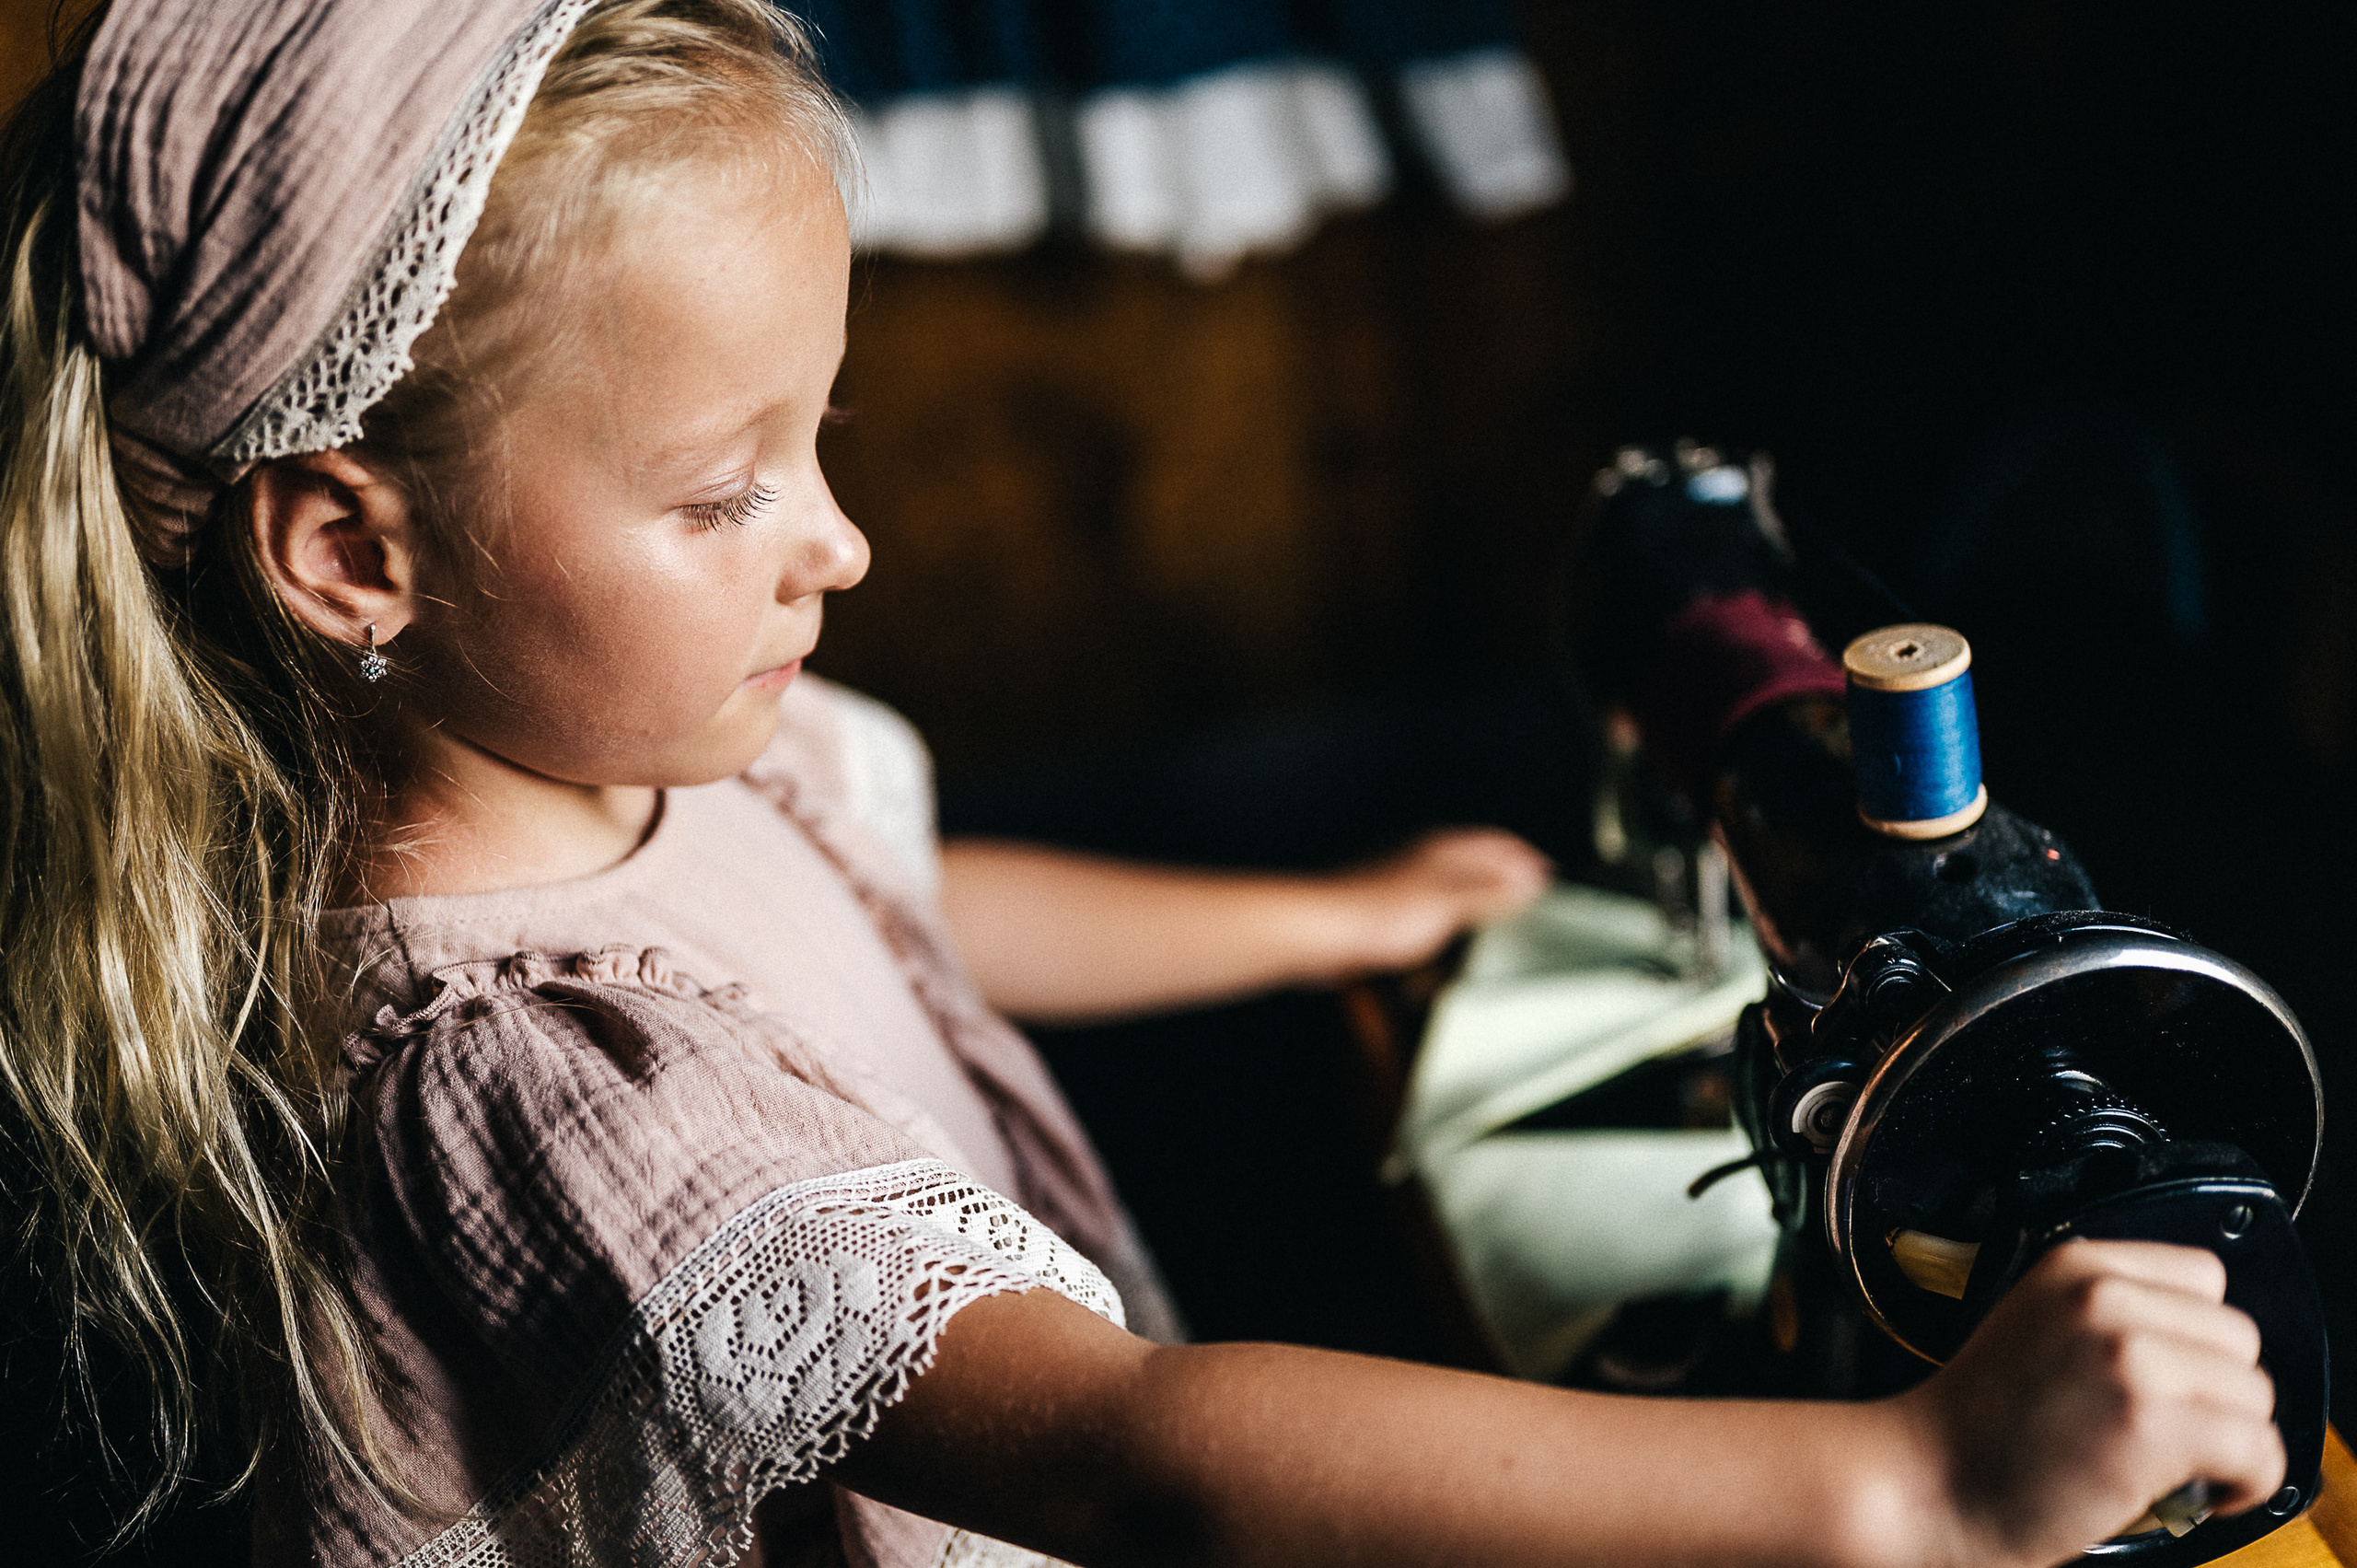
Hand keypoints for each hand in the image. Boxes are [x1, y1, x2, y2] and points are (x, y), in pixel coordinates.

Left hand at [1311, 828, 1550, 980]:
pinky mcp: (1387, 906)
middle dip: (1506, 872)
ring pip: (1454, 879)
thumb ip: (1491, 891)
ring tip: (1498, 911)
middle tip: (1530, 892)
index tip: (1547, 875)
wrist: (1323, 934)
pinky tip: (1451, 932)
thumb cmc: (1376, 913)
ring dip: (1479, 892)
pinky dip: (1452, 914)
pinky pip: (1432, 904)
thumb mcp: (1450, 902)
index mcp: (1443, 849)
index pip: (1497, 843)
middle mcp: (1423, 858)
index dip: (1526, 858)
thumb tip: (1527, 881)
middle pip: (1476, 858)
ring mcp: (1404, 880)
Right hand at [1897, 1239, 2282, 1567]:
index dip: (2197, 1338)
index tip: (2173, 1379)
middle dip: (2216, 1392)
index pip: (2204, 1278)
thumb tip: (2199, 1349)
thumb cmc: (1976, 1424)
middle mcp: (2105, 1298)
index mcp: (2076, 1266)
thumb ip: (2109, 1313)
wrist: (1924, 1480)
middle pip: (2237, 1338)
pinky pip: (2257, 1450)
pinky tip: (2199, 1493)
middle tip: (2168, 1431)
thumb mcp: (2035, 1324)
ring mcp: (2130, 1356)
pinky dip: (2244, 1483)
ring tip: (2176, 1464)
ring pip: (2253, 1395)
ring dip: (2231, 1439)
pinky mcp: (2150, 1422)